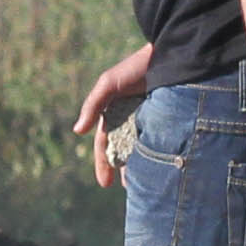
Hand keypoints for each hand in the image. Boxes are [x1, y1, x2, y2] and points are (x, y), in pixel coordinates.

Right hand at [74, 46, 157, 188]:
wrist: (169, 55)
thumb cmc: (135, 67)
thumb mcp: (109, 84)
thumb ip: (92, 105)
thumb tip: (77, 131)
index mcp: (114, 111)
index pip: (105, 143)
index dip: (103, 163)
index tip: (105, 183)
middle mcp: (130, 118)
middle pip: (124, 150)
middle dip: (124, 170)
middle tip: (129, 190)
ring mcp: (149, 120)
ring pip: (142, 150)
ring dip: (142, 168)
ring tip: (146, 187)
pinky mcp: (168, 121)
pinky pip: (160, 144)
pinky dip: (159, 158)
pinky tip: (162, 172)